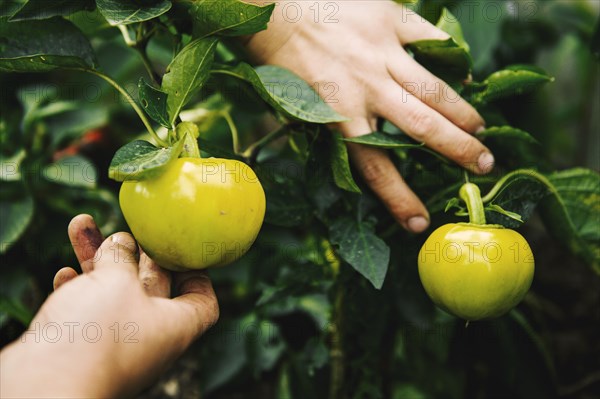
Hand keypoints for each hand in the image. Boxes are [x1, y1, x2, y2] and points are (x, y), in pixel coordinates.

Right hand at [0, 215, 218, 397]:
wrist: (45, 388)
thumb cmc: (95, 337)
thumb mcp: (117, 282)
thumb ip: (121, 257)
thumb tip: (119, 243)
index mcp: (175, 325)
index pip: (202, 301)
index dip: (196, 274)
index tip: (180, 251)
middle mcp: (150, 338)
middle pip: (152, 287)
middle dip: (135, 253)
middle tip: (123, 228)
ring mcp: (116, 345)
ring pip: (112, 294)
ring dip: (97, 260)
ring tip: (80, 225)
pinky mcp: (83, 351)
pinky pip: (86, 313)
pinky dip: (78, 290)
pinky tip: (64, 274)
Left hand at [246, 1, 492, 232]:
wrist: (272, 9)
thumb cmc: (280, 62)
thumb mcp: (299, 106)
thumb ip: (336, 128)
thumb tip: (369, 152)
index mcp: (337, 114)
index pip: (376, 168)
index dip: (399, 199)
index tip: (419, 223)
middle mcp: (366, 87)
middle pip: (423, 129)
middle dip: (459, 151)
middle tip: (484, 166)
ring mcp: (381, 52)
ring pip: (435, 89)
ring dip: (463, 114)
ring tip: (480, 131)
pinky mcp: (389, 19)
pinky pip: (431, 40)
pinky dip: (452, 61)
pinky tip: (465, 78)